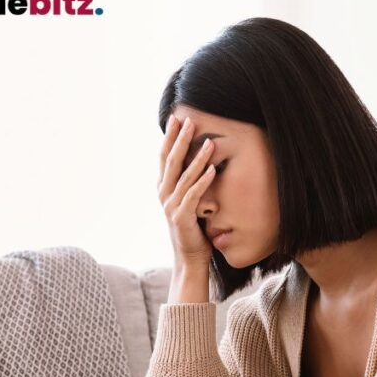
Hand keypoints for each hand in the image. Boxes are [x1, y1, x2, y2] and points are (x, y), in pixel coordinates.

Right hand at [158, 114, 217, 268]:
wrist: (189, 257)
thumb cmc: (193, 229)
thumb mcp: (188, 201)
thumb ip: (187, 184)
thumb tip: (196, 162)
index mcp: (163, 188)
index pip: (165, 157)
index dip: (170, 137)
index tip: (177, 118)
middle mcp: (164, 194)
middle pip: (171, 161)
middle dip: (181, 140)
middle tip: (190, 120)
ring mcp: (171, 206)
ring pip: (184, 176)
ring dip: (197, 157)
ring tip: (209, 142)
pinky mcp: (182, 217)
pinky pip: (194, 194)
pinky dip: (203, 180)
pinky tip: (213, 168)